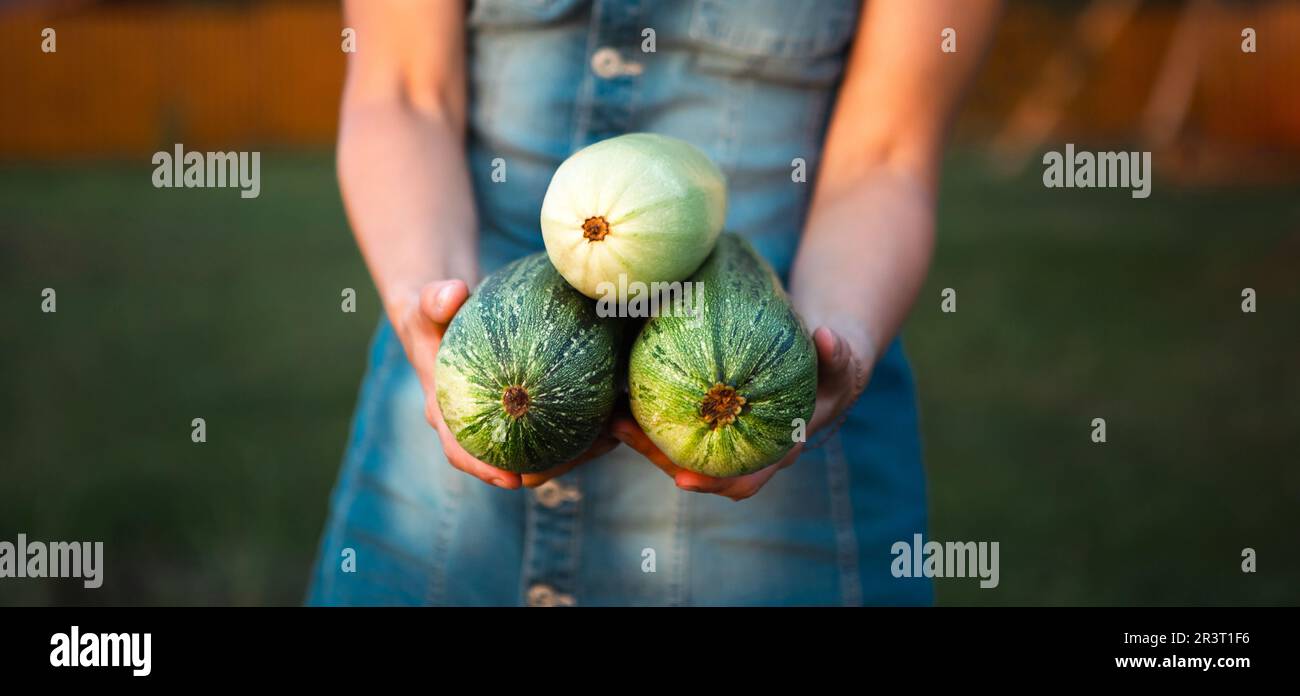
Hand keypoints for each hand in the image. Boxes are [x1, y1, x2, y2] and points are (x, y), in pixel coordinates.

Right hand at [392, 279, 615, 489]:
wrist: (445, 319)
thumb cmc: (435, 318)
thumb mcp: (426, 308)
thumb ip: (434, 301)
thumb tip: (452, 294)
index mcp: (447, 415)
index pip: (461, 452)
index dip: (484, 469)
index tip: (512, 481)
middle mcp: (477, 427)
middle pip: (511, 462)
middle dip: (547, 467)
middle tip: (582, 454)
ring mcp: (505, 422)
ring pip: (540, 451)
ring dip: (575, 449)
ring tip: (610, 436)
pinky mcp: (528, 412)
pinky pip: (557, 427)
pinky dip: (583, 425)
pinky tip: (614, 414)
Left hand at [610, 324, 869, 500]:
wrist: (823, 362)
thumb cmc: (832, 366)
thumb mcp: (840, 360)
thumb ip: (837, 353)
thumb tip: (825, 337)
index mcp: (778, 449)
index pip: (743, 478)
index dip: (714, 482)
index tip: (682, 479)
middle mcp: (747, 452)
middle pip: (697, 469)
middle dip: (659, 457)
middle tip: (624, 430)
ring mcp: (725, 438)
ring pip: (679, 452)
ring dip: (645, 440)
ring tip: (614, 418)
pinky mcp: (709, 420)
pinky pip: (676, 427)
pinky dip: (650, 419)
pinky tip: (623, 398)